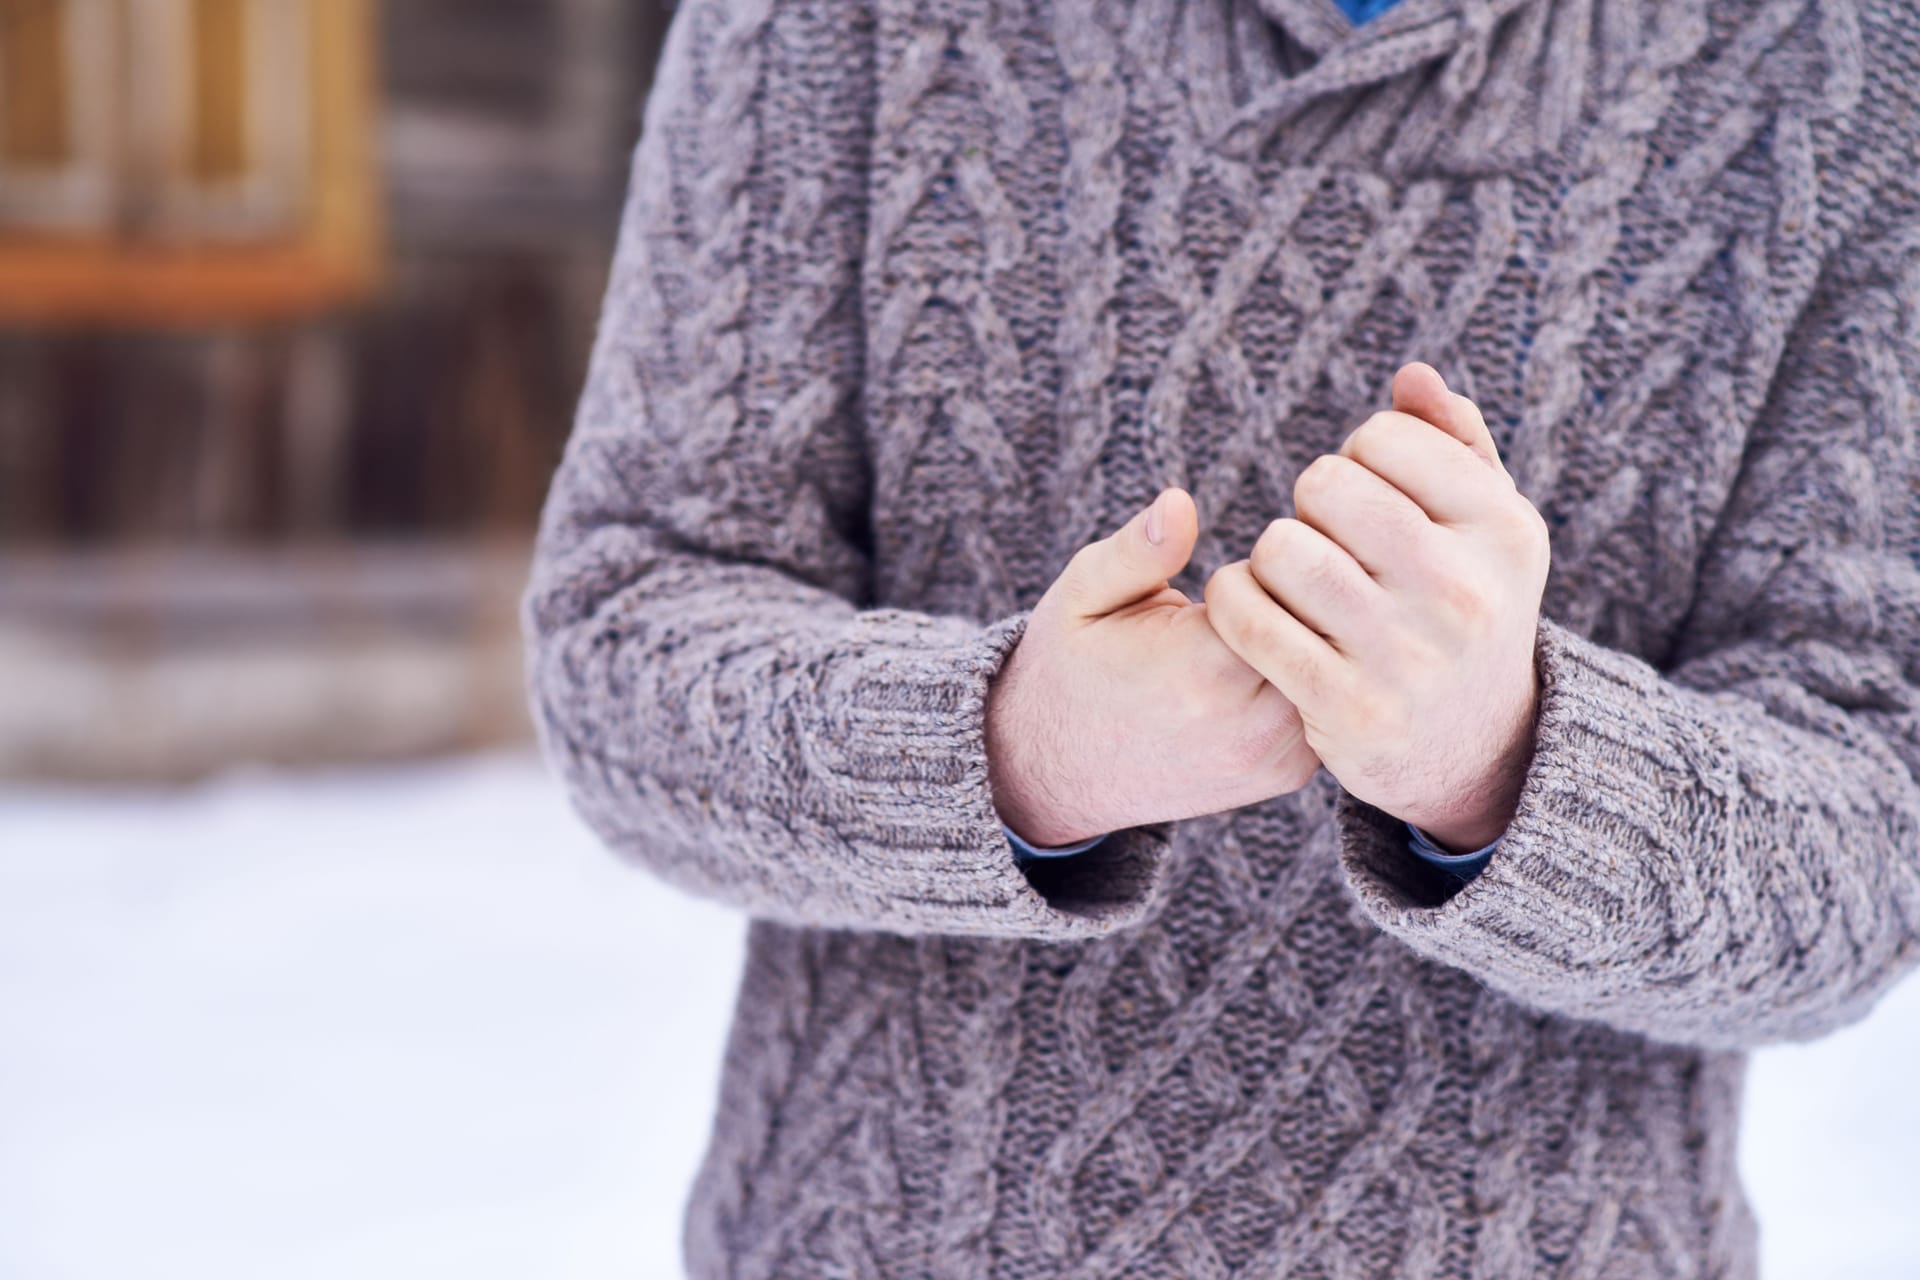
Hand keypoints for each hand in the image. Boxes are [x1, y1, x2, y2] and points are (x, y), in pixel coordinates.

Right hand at [985, 488, 1322, 847]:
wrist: (1059, 772)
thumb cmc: (1072, 665)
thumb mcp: (1084, 594)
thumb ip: (1137, 550)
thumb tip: (1180, 501)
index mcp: (1198, 669)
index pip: (1287, 585)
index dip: (1269, 564)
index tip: (1239, 566)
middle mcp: (1245, 724)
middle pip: (1324, 626)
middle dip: (1298, 599)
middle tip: (1259, 591)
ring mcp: (1272, 757)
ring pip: (1336, 667)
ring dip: (1312, 640)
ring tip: (1261, 628)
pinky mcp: (1287, 775)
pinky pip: (1327, 704)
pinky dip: (1310, 679)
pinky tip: (1268, 667)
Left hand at [1204, 362, 1549, 852]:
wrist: (1472, 747)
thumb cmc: (1463, 605)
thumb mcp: (1485, 526)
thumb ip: (1454, 441)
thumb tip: (1411, 376)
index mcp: (1504, 529)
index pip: (1382, 438)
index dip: (1356, 456)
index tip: (1367, 497)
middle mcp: (1463, 591)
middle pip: (1324, 486)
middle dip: (1311, 504)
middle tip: (1327, 541)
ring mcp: (1405, 655)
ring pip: (1280, 549)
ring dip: (1269, 557)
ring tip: (1294, 578)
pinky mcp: (1346, 708)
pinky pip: (1246, 618)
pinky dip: (1234, 601)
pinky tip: (1253, 609)